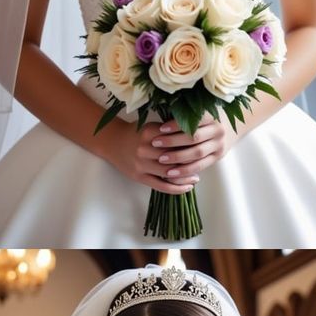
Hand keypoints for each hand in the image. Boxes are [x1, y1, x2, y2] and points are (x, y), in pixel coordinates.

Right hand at [108, 116, 237, 190]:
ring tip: (197, 177)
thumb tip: (194, 135)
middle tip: (203, 163)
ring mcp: (141, 164)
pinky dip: (176, 188)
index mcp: (150, 133)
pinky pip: (161, 185)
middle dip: (190, 162)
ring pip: (169, 173)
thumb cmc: (137, 133)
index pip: (176, 140)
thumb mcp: (151, 126)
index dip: (190, 144)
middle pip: (174, 157)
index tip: (202, 146)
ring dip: (186, 177)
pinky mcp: (139, 176)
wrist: (112, 142)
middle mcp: (145, 149)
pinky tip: (187, 188)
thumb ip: (169, 130)